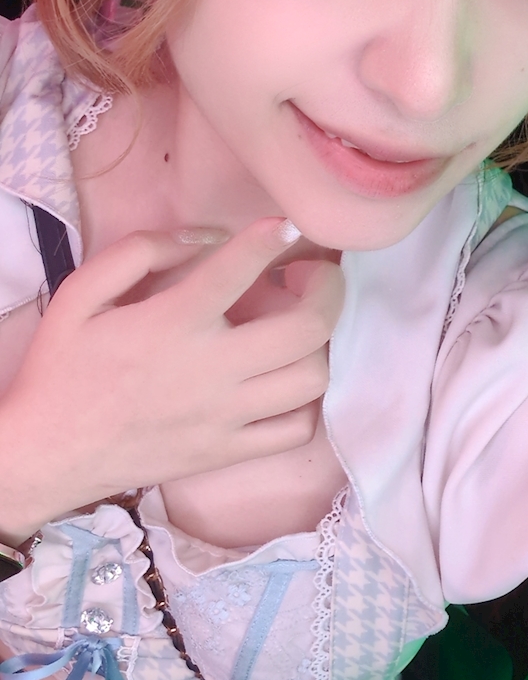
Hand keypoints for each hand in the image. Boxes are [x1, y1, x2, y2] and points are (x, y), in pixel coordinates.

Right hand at [0, 219, 344, 537]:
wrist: (48, 453)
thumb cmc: (64, 368)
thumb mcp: (82, 293)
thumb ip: (142, 251)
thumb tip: (209, 237)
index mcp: (173, 323)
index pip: (241, 269)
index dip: (273, 237)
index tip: (286, 226)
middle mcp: (211, 369)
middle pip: (307, 328)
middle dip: (326, 289)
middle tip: (310, 275)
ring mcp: (226, 416)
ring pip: (312, 377)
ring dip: (320, 342)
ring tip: (300, 325)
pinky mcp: (228, 452)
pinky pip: (297, 429)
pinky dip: (306, 400)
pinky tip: (286, 378)